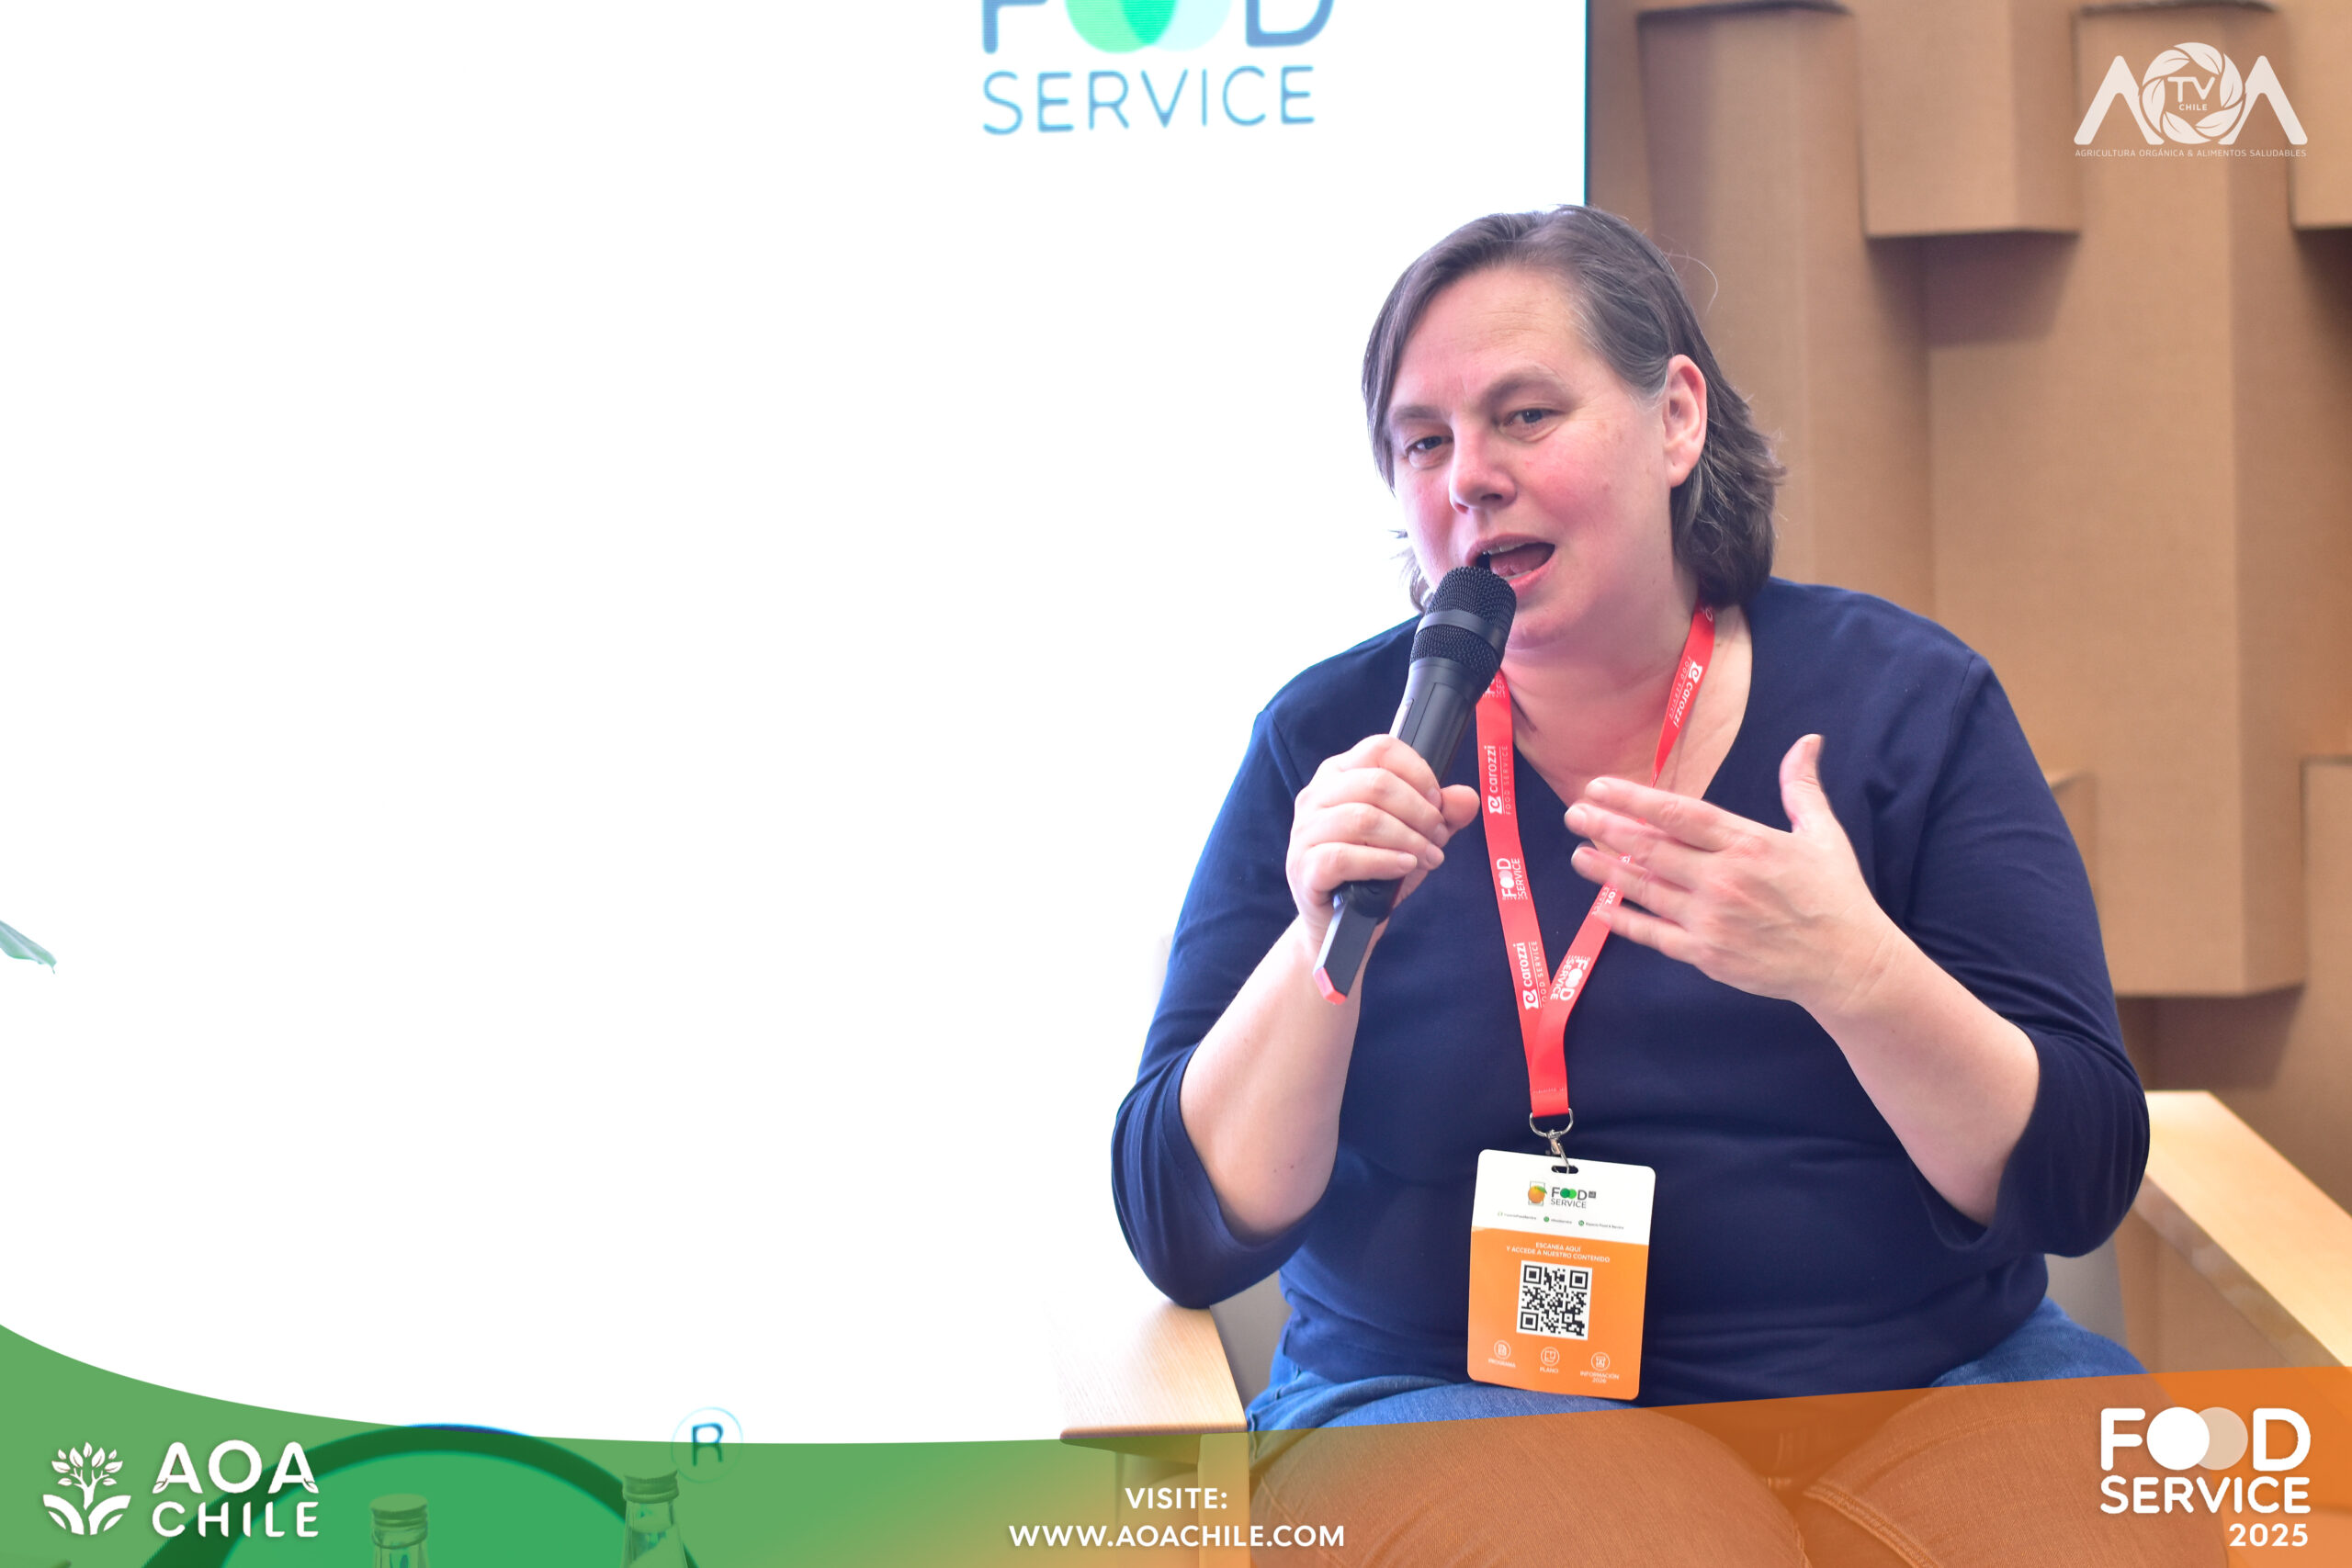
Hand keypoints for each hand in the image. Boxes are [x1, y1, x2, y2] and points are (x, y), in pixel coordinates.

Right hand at [1287, 735, 1480, 942]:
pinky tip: (1404, 866)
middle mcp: (1316, 795)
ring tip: (1428, 857)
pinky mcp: (1304, 866)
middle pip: (1377, 783)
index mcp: (1340, 773)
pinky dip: (1383, 861)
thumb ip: (1442, 814)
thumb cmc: (1373, 870)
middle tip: (1438, 837)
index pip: (1381, 749)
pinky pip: (1344, 857)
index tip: (1437, 802)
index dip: (1418, 773)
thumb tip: (1466, 798)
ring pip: (1363, 819)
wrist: (1341, 921)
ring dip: (1408, 839)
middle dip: (1420, 812)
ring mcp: (1305, 831)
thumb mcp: (1414, 835)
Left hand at [1563, 734, 1899, 1016]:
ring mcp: (1712, 918)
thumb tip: (1808, 740)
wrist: (1848, 964)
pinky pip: (1655, 934)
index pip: (1678, 814)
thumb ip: (1802, 788)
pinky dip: (1626, 920)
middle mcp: (1723, 878)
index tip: (1599, 786)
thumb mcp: (1823, 835)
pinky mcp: (1707, 954)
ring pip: (1646, 889)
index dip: (1633, 799)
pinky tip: (1602, 908)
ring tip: (1578, 854)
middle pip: (1651, 848)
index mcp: (1748, 843)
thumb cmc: (1836, 896)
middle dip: (1606, 827)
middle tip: (1573, 813)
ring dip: (1607, 871)